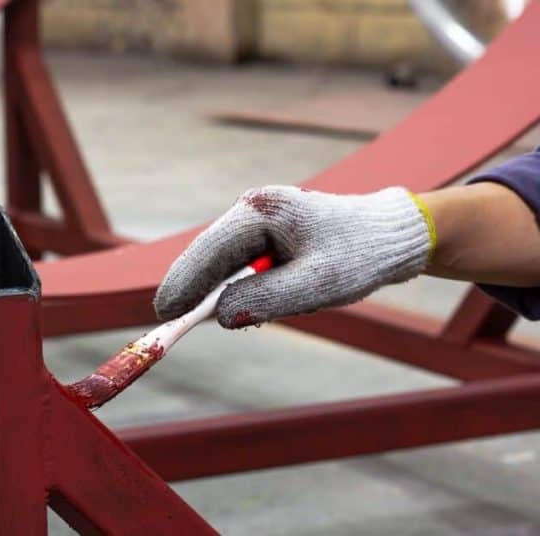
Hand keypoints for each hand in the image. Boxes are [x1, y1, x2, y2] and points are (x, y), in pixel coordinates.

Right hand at [154, 186, 433, 327]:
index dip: (183, 282)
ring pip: (226, 261)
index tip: (164, 312)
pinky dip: (247, 284)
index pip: (209, 251)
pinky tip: (275, 295)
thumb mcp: (317, 285)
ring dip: (230, 289)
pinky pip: (244, 262)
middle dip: (198, 288)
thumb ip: (266, 299)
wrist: (394, 236)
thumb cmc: (360, 255)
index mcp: (263, 211)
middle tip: (176, 320)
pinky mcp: (269, 231)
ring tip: (262, 306)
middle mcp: (256, 208)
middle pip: (210, 254)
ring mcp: (261, 217)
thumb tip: (220, 315)